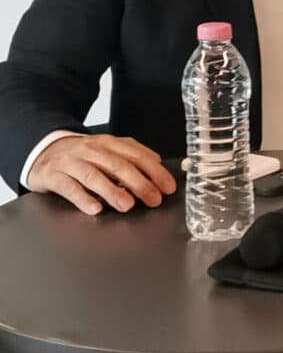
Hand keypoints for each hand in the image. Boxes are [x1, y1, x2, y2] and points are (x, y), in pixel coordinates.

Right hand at [27, 134, 175, 214]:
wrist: (44, 150)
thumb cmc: (82, 154)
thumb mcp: (107, 150)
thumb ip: (131, 156)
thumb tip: (157, 165)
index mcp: (109, 143)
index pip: (137, 156)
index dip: (155, 172)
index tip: (167, 187)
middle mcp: (92, 150)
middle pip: (118, 166)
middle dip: (139, 183)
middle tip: (153, 199)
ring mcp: (72, 162)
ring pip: (94, 176)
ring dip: (112, 191)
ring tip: (127, 205)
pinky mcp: (54, 175)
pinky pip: (69, 187)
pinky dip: (83, 198)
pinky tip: (95, 209)